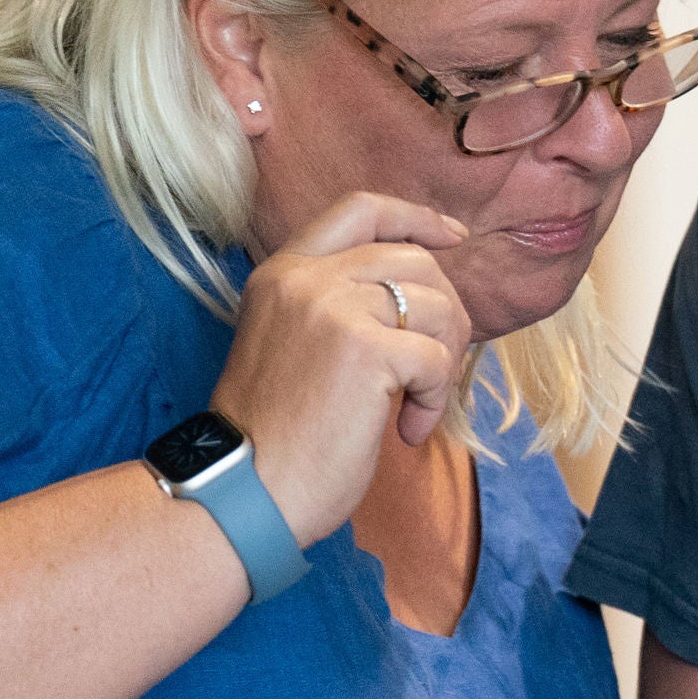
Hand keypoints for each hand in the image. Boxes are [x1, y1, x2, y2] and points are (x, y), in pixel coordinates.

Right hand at [208, 193, 473, 542]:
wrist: (245, 489)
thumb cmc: (274, 435)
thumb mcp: (293, 343)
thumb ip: (338, 305)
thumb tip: (419, 293)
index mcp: (284, 271)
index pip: (360, 209)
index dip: (416, 217)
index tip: (453, 237)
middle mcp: (306, 278)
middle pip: (415, 259)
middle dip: (447, 311)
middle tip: (437, 366)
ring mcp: (334, 308)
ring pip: (438, 304)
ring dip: (445, 360)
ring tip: (415, 406)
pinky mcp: (366, 350)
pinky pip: (438, 358)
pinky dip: (435, 399)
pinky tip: (407, 430)